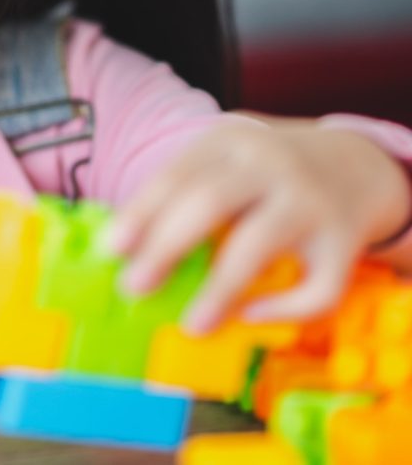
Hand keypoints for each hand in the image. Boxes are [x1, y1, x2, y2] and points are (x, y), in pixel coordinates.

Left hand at [107, 120, 411, 333]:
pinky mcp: (344, 242)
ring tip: (191, 324)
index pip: (176, 176)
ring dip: (220, 288)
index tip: (113, 248)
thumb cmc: (264, 173)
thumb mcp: (225, 161)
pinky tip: (251, 314)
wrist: (352, 164)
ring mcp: (310, 202)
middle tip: (134, 286)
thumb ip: (185, 192)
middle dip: (166, 246)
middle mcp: (271, 164)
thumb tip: (128, 250)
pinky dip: (283, 308)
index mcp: (230, 141)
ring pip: (258, 244)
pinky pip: (316, 287)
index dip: (141, 213)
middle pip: (209, 202)